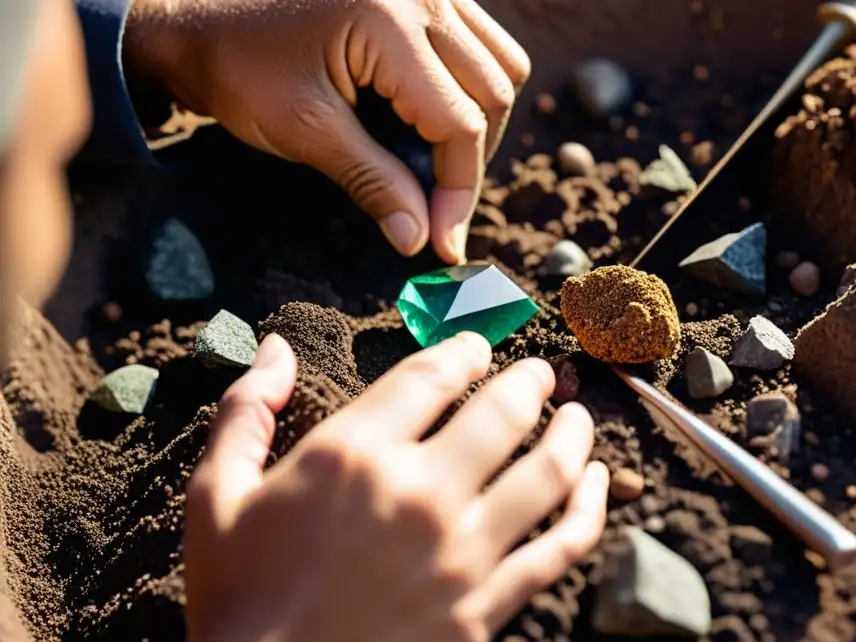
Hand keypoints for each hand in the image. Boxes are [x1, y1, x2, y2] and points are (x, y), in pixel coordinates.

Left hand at [124, 0, 530, 263]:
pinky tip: (429, 120)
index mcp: (389, 21)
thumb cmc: (238, 68)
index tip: (445, 244)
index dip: (458, 192)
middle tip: (438, 211)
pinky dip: (469, 88)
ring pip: (500, 63)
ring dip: (480, 122)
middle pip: (495, 90)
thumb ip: (373, 182)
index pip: (460, 121)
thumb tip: (419, 239)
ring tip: (436, 165)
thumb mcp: (305, 131)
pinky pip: (479, 42)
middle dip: (471, 161)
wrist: (196, 17)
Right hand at [159, 332, 607, 641]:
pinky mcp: (488, 602)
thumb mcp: (216, 493)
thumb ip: (246, 412)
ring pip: (547, 470)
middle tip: (542, 373)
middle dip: (530, 381)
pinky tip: (599, 482)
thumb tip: (275, 350)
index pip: (433, 375)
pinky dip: (591, 506)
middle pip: (503, 412)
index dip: (464, 351)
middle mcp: (419, 490)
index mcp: (354, 453)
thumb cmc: (240, 596)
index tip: (477, 347)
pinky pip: (561, 545)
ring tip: (579, 416)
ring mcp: (462, 548)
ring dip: (574, 433)